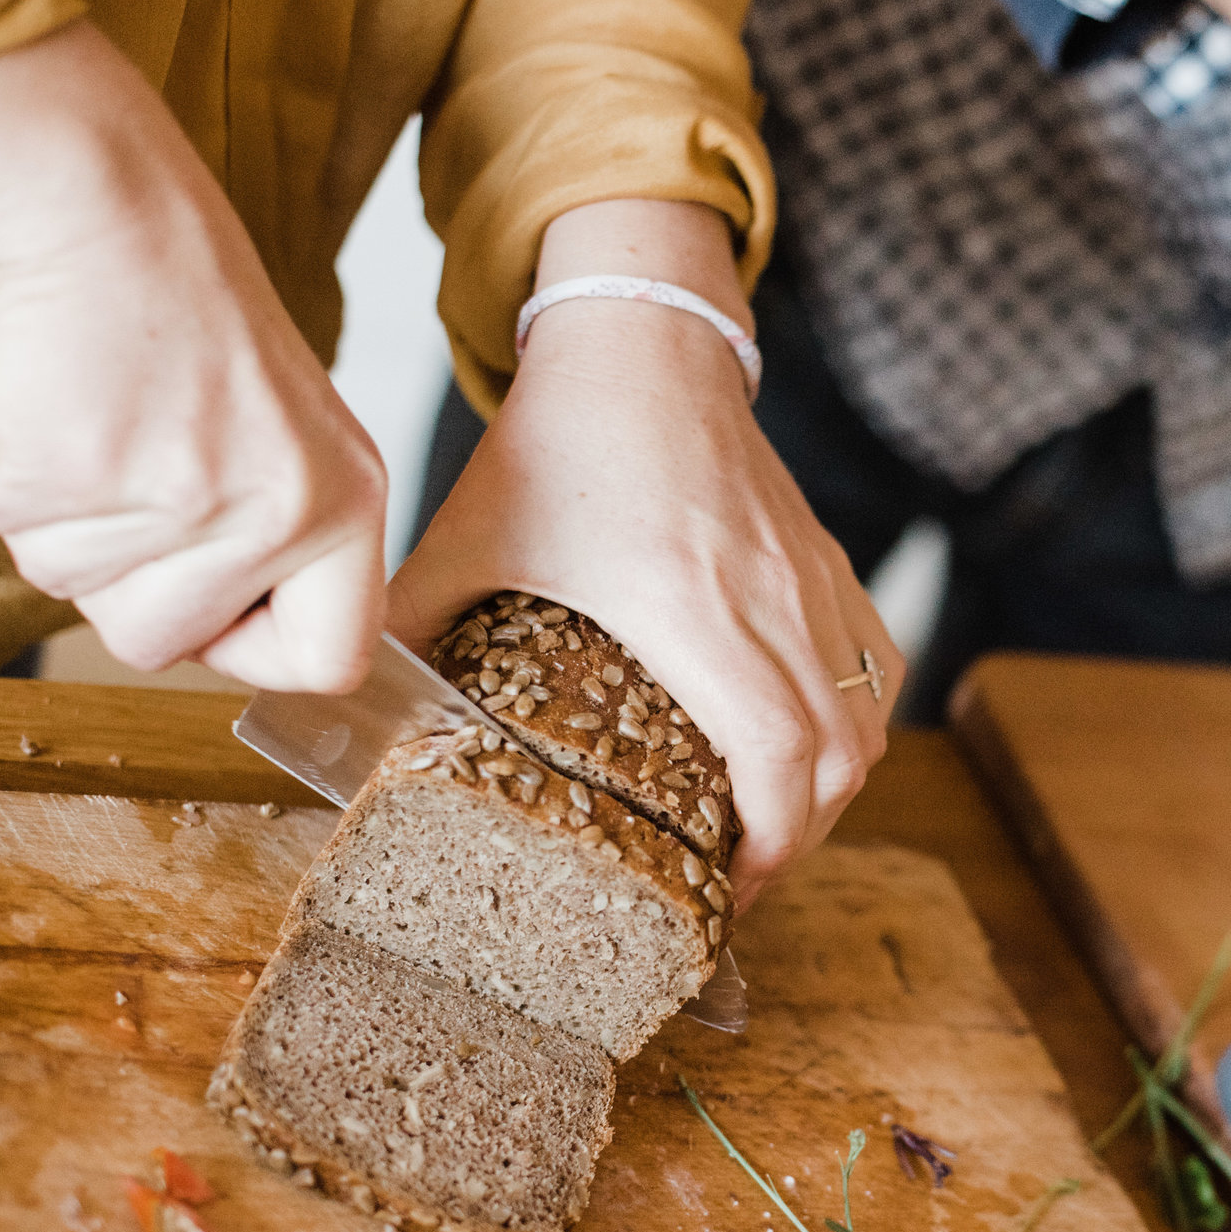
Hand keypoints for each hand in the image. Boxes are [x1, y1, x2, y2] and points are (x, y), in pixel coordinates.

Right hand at [0, 22, 387, 689]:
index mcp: (345, 500)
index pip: (331, 657)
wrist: (98, 197)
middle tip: (124, 468)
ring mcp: (176, 494)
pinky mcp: (73, 467)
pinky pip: (0, 519)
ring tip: (88, 412)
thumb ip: (269, 530)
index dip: (251, 653)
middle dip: (112, 577)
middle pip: (160, 643)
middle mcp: (277, 508)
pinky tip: (34, 392)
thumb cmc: (178, 303)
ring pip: (68, 585)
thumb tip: (231, 633)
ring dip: (51, 513)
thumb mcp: (277, 427)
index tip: (207, 610)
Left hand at [390, 200, 899, 902]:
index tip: (725, 893)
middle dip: (800, 840)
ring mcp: (810, 579)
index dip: (770, 844)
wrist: (643, 339)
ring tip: (774, 827)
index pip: (780, 753)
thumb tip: (354, 702)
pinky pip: (876, 665)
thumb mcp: (467, 535)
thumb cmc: (563, 437)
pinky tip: (818, 747)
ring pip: (868, 717)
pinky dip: (858, 722)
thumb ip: (412, 620)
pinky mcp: (826, 561)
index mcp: (689, 605)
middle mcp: (770, 598)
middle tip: (738, 881)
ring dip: (834, 789)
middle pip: (841, 757)